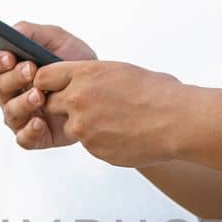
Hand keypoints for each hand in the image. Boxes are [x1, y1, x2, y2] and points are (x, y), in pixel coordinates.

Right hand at [0, 23, 95, 149]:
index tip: (8, 57)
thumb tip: (12, 32)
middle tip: (31, 70)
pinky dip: (29, 131)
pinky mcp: (36, 135)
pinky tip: (40, 122)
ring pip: (10, 112)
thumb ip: (33, 33)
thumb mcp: (58, 40)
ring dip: (23, 103)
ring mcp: (22, 115)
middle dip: (13, 78)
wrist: (102, 88)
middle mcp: (11, 93)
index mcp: (9, 69)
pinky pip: (24, 139)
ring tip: (40, 95)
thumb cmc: (75, 63)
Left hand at [32, 61, 189, 167]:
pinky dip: (103, 141)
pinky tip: (125, 135)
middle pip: (50, 104)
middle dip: (64, 107)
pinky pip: (90, 144)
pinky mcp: (93, 149)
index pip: (44, 77)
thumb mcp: (120, 72)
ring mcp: (83, 127)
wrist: (177, 122)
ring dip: (87, 126)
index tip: (55, 87)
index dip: (49, 83)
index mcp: (85, 74)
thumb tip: (83, 83)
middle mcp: (78, 100)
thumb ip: (93, 79)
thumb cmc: (158, 93)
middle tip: (88, 107)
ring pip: (72, 127)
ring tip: (117, 122)